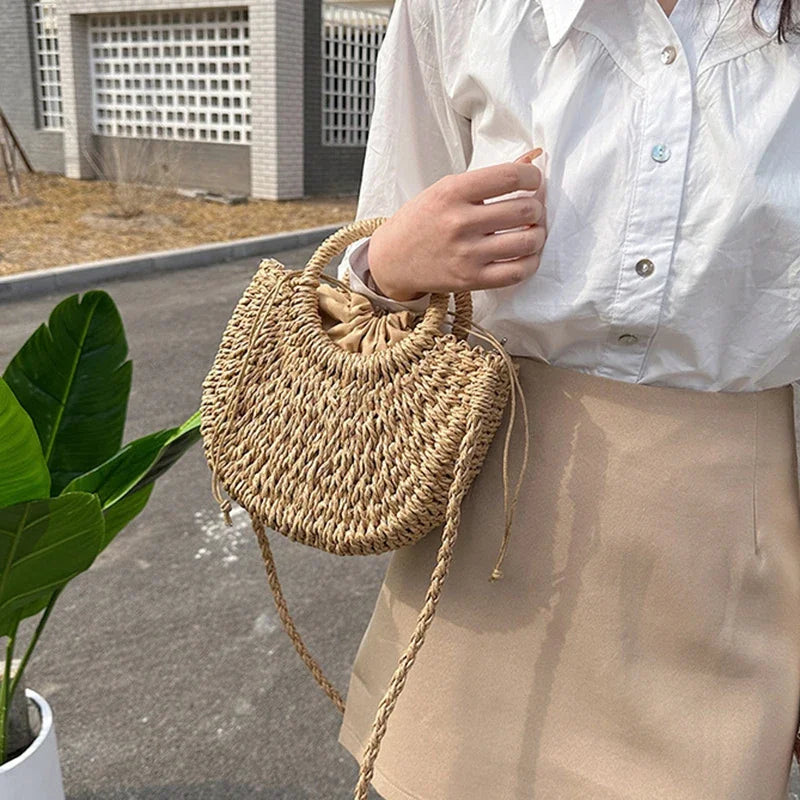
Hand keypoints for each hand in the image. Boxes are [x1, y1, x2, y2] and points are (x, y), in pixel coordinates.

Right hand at [367, 147, 546, 301]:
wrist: (392, 260)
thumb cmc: (420, 221)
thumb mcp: (445, 189)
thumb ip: (488, 178)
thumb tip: (533, 158)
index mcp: (452, 192)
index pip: (510, 177)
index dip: (532, 177)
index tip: (532, 181)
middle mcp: (459, 223)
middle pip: (524, 210)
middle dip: (536, 207)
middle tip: (532, 208)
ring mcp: (466, 254)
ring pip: (527, 242)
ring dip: (538, 234)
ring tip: (532, 231)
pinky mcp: (471, 280)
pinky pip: (517, 272)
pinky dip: (530, 262)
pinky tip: (525, 254)